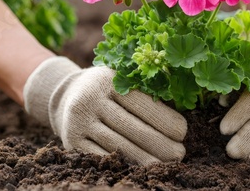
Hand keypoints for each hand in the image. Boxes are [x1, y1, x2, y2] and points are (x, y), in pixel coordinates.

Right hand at [23, 57, 186, 164]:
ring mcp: (79, 122)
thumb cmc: (107, 89)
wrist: (66, 95)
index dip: (164, 119)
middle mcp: (90, 100)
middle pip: (131, 127)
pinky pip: (101, 157)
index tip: (183, 132)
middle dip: (159, 143)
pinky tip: (139, 169)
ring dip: (144, 159)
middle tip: (180, 154)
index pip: (141, 103)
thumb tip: (178, 115)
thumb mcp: (121, 79)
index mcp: (108, 80)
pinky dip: (122, 165)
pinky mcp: (72, 142)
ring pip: (117, 145)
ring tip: (164, 165)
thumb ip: (144, 91)